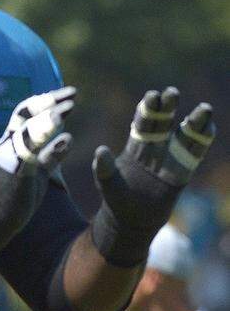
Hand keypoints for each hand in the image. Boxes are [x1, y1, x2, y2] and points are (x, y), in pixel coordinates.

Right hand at [0, 88, 74, 275]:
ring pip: (26, 132)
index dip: (47, 100)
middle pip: (25, 114)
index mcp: (13, 141)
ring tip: (66, 109)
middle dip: (48, 101)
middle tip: (73, 93)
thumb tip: (66, 134)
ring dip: (47, 120)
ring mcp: (10, 158)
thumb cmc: (13, 192)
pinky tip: (66, 139)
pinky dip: (48, 146)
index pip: (28, 113)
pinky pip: (31, 156)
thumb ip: (50, 151)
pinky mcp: (15, 174)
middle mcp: (8, 144)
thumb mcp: (36, 167)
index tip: (69, 94)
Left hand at [91, 88, 214, 265]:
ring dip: (194, 121)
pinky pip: (195, 152)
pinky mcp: (184, 170)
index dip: (147, 109)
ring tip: (204, 107)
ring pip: (185, 135)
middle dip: (168, 107)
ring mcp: (172, 157)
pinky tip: (209, 127)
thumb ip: (104, 168)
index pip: (143, 122)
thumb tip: (100, 151)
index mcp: (136, 145)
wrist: (133, 219)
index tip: (152, 95)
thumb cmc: (117, 198)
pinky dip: (203, 140)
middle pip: (164, 122)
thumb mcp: (107, 183)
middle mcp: (156, 146)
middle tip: (172, 92)